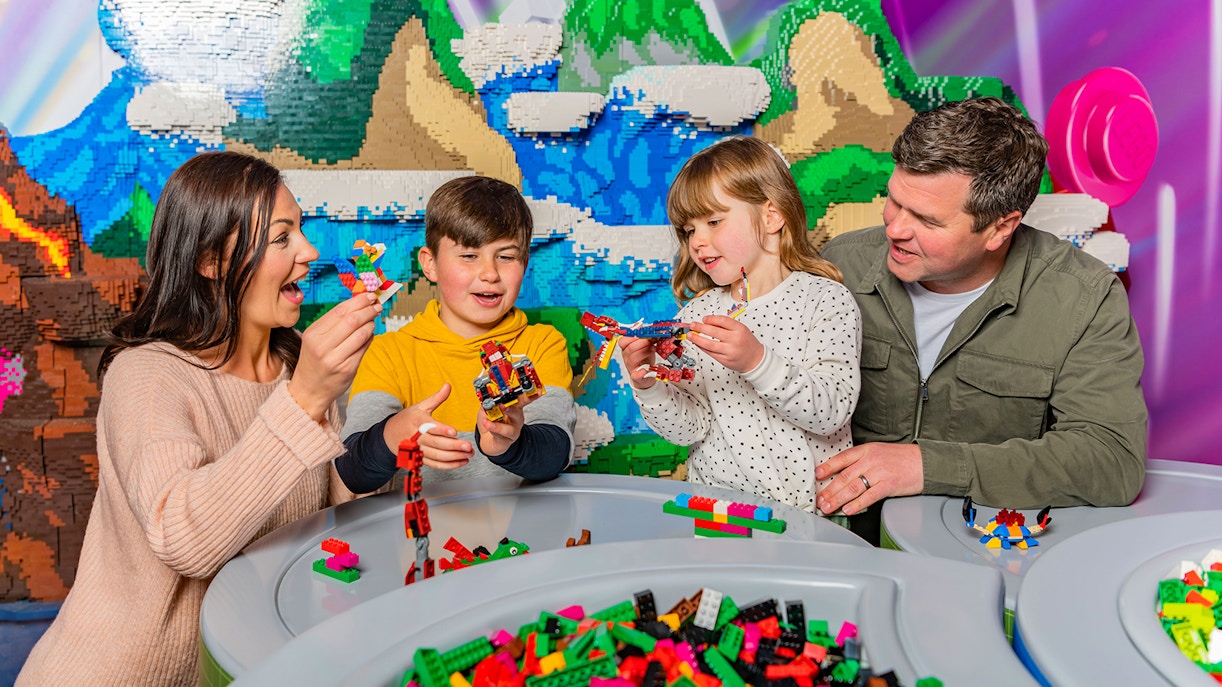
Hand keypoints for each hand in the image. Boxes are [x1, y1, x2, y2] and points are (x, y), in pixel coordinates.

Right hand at [288, 292, 380, 421]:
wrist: (309, 390)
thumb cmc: (314, 360)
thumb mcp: (316, 339)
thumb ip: (334, 322)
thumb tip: (359, 304)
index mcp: (313, 334)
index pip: (339, 311)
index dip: (358, 301)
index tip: (369, 295)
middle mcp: (322, 346)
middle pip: (352, 321)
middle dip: (368, 310)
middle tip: (377, 306)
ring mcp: (335, 359)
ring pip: (361, 334)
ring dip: (371, 324)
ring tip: (373, 320)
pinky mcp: (348, 369)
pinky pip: (364, 348)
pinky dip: (370, 338)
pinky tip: (370, 334)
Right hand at [384, 384, 473, 469]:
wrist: (389, 435)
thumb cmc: (407, 419)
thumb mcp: (420, 406)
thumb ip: (436, 398)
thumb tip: (448, 386)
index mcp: (417, 422)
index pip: (430, 427)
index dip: (442, 429)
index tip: (453, 431)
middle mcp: (417, 438)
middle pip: (436, 444)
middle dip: (453, 446)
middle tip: (467, 446)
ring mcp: (418, 450)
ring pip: (437, 456)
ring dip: (454, 457)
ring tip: (468, 454)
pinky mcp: (421, 459)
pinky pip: (435, 464)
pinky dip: (448, 465)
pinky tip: (461, 461)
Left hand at [477, 393, 532, 455]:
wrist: (487, 439)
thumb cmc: (490, 421)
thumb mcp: (487, 408)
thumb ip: (488, 402)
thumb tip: (489, 396)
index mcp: (514, 407)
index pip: (523, 399)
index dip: (530, 395)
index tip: (535, 391)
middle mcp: (516, 418)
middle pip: (518, 413)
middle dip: (511, 409)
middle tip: (503, 406)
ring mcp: (513, 430)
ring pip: (509, 429)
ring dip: (499, 425)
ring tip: (489, 422)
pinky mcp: (507, 440)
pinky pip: (500, 436)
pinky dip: (492, 430)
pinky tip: (487, 425)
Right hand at [619, 336, 657, 389]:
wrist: (647, 374)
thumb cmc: (645, 359)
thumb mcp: (644, 346)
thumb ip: (643, 336)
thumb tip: (641, 325)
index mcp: (627, 349)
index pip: (623, 341)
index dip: (633, 336)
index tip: (643, 333)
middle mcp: (627, 357)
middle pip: (630, 348)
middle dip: (642, 342)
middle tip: (651, 340)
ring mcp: (631, 367)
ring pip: (633, 358)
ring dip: (644, 352)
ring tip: (653, 348)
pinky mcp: (637, 377)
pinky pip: (635, 375)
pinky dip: (640, 373)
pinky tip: (644, 370)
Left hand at [686, 315, 763, 373]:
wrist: (755, 360)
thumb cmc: (747, 343)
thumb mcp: (741, 329)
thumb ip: (726, 325)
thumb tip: (708, 322)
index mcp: (740, 329)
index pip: (722, 321)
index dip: (711, 319)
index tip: (704, 319)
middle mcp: (735, 340)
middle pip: (714, 332)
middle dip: (700, 328)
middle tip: (693, 325)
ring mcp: (729, 351)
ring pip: (709, 344)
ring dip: (697, 339)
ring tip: (690, 335)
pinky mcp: (724, 360)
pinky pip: (710, 353)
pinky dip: (702, 347)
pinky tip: (697, 343)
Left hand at [814, 443, 923, 515]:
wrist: (926, 462)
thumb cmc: (903, 459)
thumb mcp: (879, 453)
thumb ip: (862, 461)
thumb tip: (844, 475)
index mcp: (867, 450)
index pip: (842, 458)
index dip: (828, 467)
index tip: (817, 475)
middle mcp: (871, 460)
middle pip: (844, 476)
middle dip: (829, 490)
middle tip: (820, 500)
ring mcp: (880, 472)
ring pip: (853, 487)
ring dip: (838, 499)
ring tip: (828, 508)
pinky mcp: (889, 485)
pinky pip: (869, 496)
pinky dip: (857, 504)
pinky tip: (848, 510)